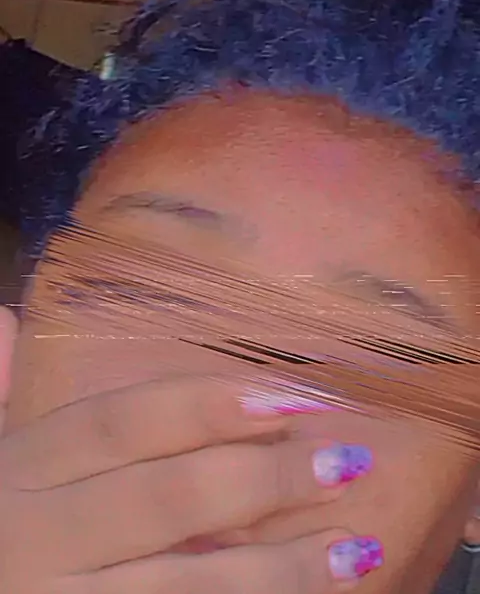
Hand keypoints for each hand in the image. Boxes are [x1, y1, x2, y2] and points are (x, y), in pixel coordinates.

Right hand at [0, 375, 382, 591]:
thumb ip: (2, 393)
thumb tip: (5, 318)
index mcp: (21, 467)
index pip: (123, 422)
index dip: (209, 405)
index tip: (292, 397)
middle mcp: (36, 535)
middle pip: (167, 497)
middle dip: (263, 481)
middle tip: (345, 462)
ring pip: (186, 586)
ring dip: (279, 569)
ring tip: (354, 548)